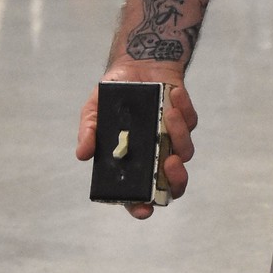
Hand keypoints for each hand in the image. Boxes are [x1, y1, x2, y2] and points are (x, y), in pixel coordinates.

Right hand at [76, 60, 197, 219]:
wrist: (135, 64)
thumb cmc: (113, 94)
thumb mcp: (94, 111)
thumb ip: (89, 131)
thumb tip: (82, 154)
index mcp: (133, 162)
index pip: (140, 194)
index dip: (142, 206)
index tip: (145, 208)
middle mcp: (155, 156)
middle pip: (172, 184)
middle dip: (176, 179)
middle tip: (170, 162)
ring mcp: (173, 140)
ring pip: (185, 151)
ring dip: (179, 136)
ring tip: (168, 114)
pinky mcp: (187, 120)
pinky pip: (191, 121)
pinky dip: (184, 109)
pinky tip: (173, 94)